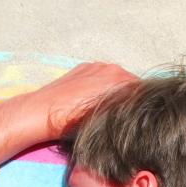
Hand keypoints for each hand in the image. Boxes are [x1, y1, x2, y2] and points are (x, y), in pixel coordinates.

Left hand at [24, 61, 138, 140]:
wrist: (43, 112)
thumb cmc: (73, 121)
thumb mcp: (106, 120)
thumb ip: (123, 110)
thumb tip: (134, 112)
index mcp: (120, 80)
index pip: (142, 90)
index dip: (141, 104)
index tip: (137, 116)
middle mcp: (112, 68)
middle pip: (130, 82)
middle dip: (128, 96)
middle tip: (123, 113)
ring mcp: (97, 66)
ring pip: (115, 78)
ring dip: (114, 90)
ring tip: (106, 106)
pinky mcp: (84, 67)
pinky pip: (100, 75)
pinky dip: (101, 84)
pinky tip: (92, 98)